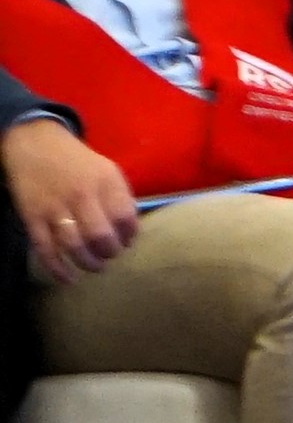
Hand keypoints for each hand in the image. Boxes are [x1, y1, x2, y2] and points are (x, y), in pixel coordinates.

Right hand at [8, 116, 140, 285]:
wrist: (33, 144)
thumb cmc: (76, 161)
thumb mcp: (106, 170)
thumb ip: (120, 197)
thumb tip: (130, 232)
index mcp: (105, 181)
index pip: (125, 217)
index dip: (129, 235)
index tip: (127, 242)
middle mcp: (81, 195)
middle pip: (101, 235)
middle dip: (109, 252)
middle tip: (109, 255)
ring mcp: (54, 207)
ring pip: (74, 246)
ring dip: (88, 263)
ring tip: (95, 267)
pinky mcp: (32, 218)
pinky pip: (45, 249)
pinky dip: (57, 268)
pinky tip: (68, 278)